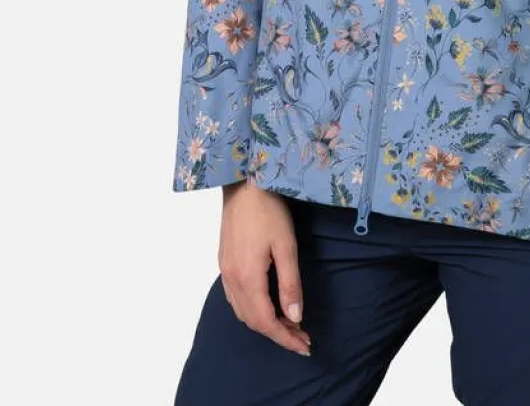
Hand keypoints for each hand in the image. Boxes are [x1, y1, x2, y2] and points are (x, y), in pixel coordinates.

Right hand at [218, 180, 311, 356]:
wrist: (243, 183)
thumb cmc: (268, 209)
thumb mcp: (286, 245)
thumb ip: (290, 283)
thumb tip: (295, 317)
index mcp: (247, 277)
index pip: (266, 322)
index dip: (285, 338)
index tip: (305, 347)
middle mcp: (231, 279)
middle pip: (253, 321)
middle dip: (278, 334)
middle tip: (302, 337)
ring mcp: (225, 271)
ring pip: (242, 312)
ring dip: (265, 323)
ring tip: (289, 324)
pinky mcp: (224, 262)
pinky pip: (235, 299)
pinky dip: (252, 310)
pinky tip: (266, 306)